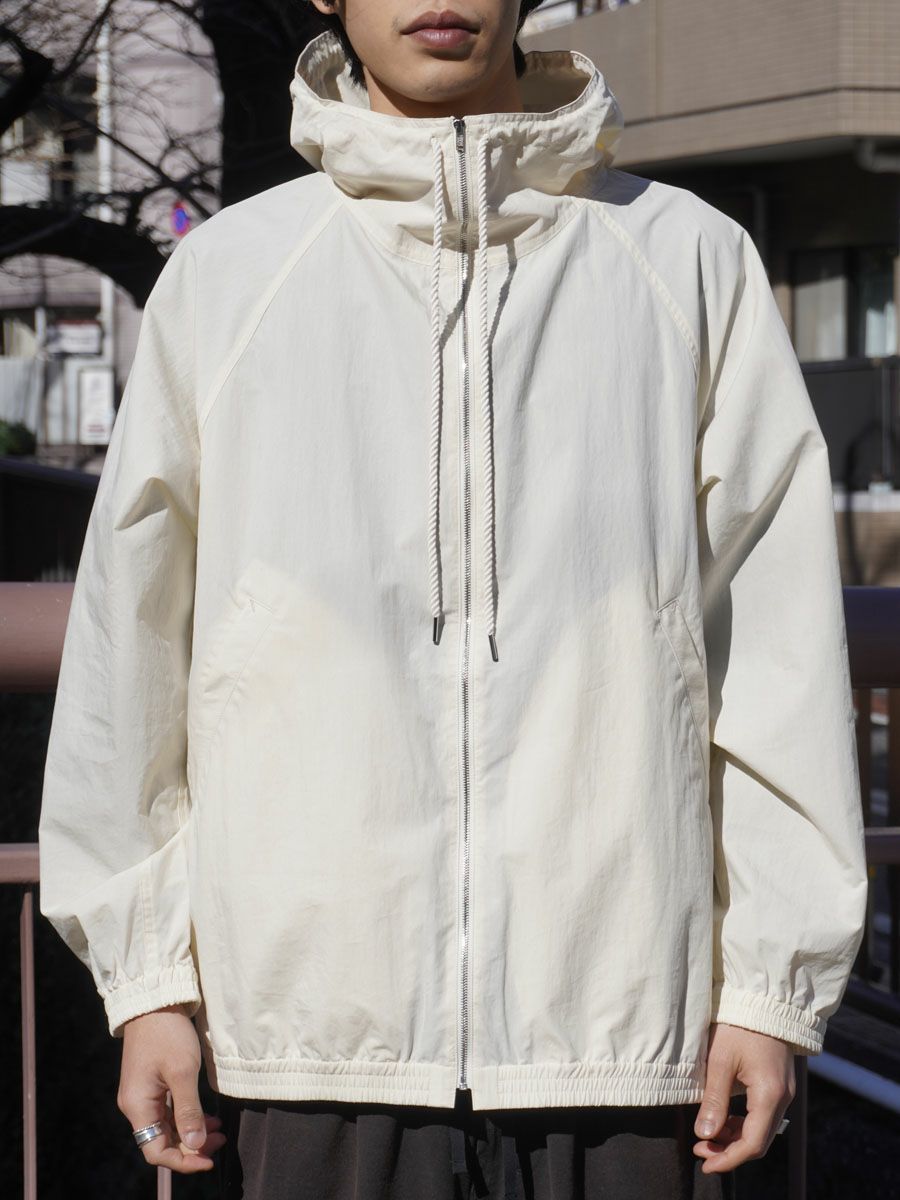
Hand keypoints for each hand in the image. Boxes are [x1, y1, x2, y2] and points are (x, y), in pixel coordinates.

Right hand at [117, 1003, 226, 1173]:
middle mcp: (137, 1105)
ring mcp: (144, 1094)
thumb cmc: (167, 1033)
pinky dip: (187, 1117)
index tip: (209, 1159)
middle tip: (220, 1141)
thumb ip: (189, 1111)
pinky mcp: (152, 1083)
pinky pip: (168, 1111)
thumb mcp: (183, 1072)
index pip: (156, 1151)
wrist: (155, 1001)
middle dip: (191, 1146)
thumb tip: (195, 1145)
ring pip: (168, 1126)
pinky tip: (207, 1116)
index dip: (182, 1161)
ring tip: (219, 1130)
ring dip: (192, 1132)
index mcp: (138, 1106)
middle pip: (162, 1141)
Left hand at [693, 1022, 795, 1173]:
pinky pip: (763, 1115)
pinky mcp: (779, 1084)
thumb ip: (714, 1100)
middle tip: (700, 1151)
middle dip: (729, 1151)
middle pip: (758, 1141)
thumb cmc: (739, 1026)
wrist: (763, 1000)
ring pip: (761, 1129)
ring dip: (734, 1138)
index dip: (728, 1159)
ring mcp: (784, 1092)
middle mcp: (783, 1098)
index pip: (752, 1143)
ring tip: (706, 1138)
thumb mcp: (720, 1060)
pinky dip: (743, 1124)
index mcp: (770, 1095)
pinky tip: (722, 1121)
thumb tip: (705, 1135)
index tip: (705, 1163)